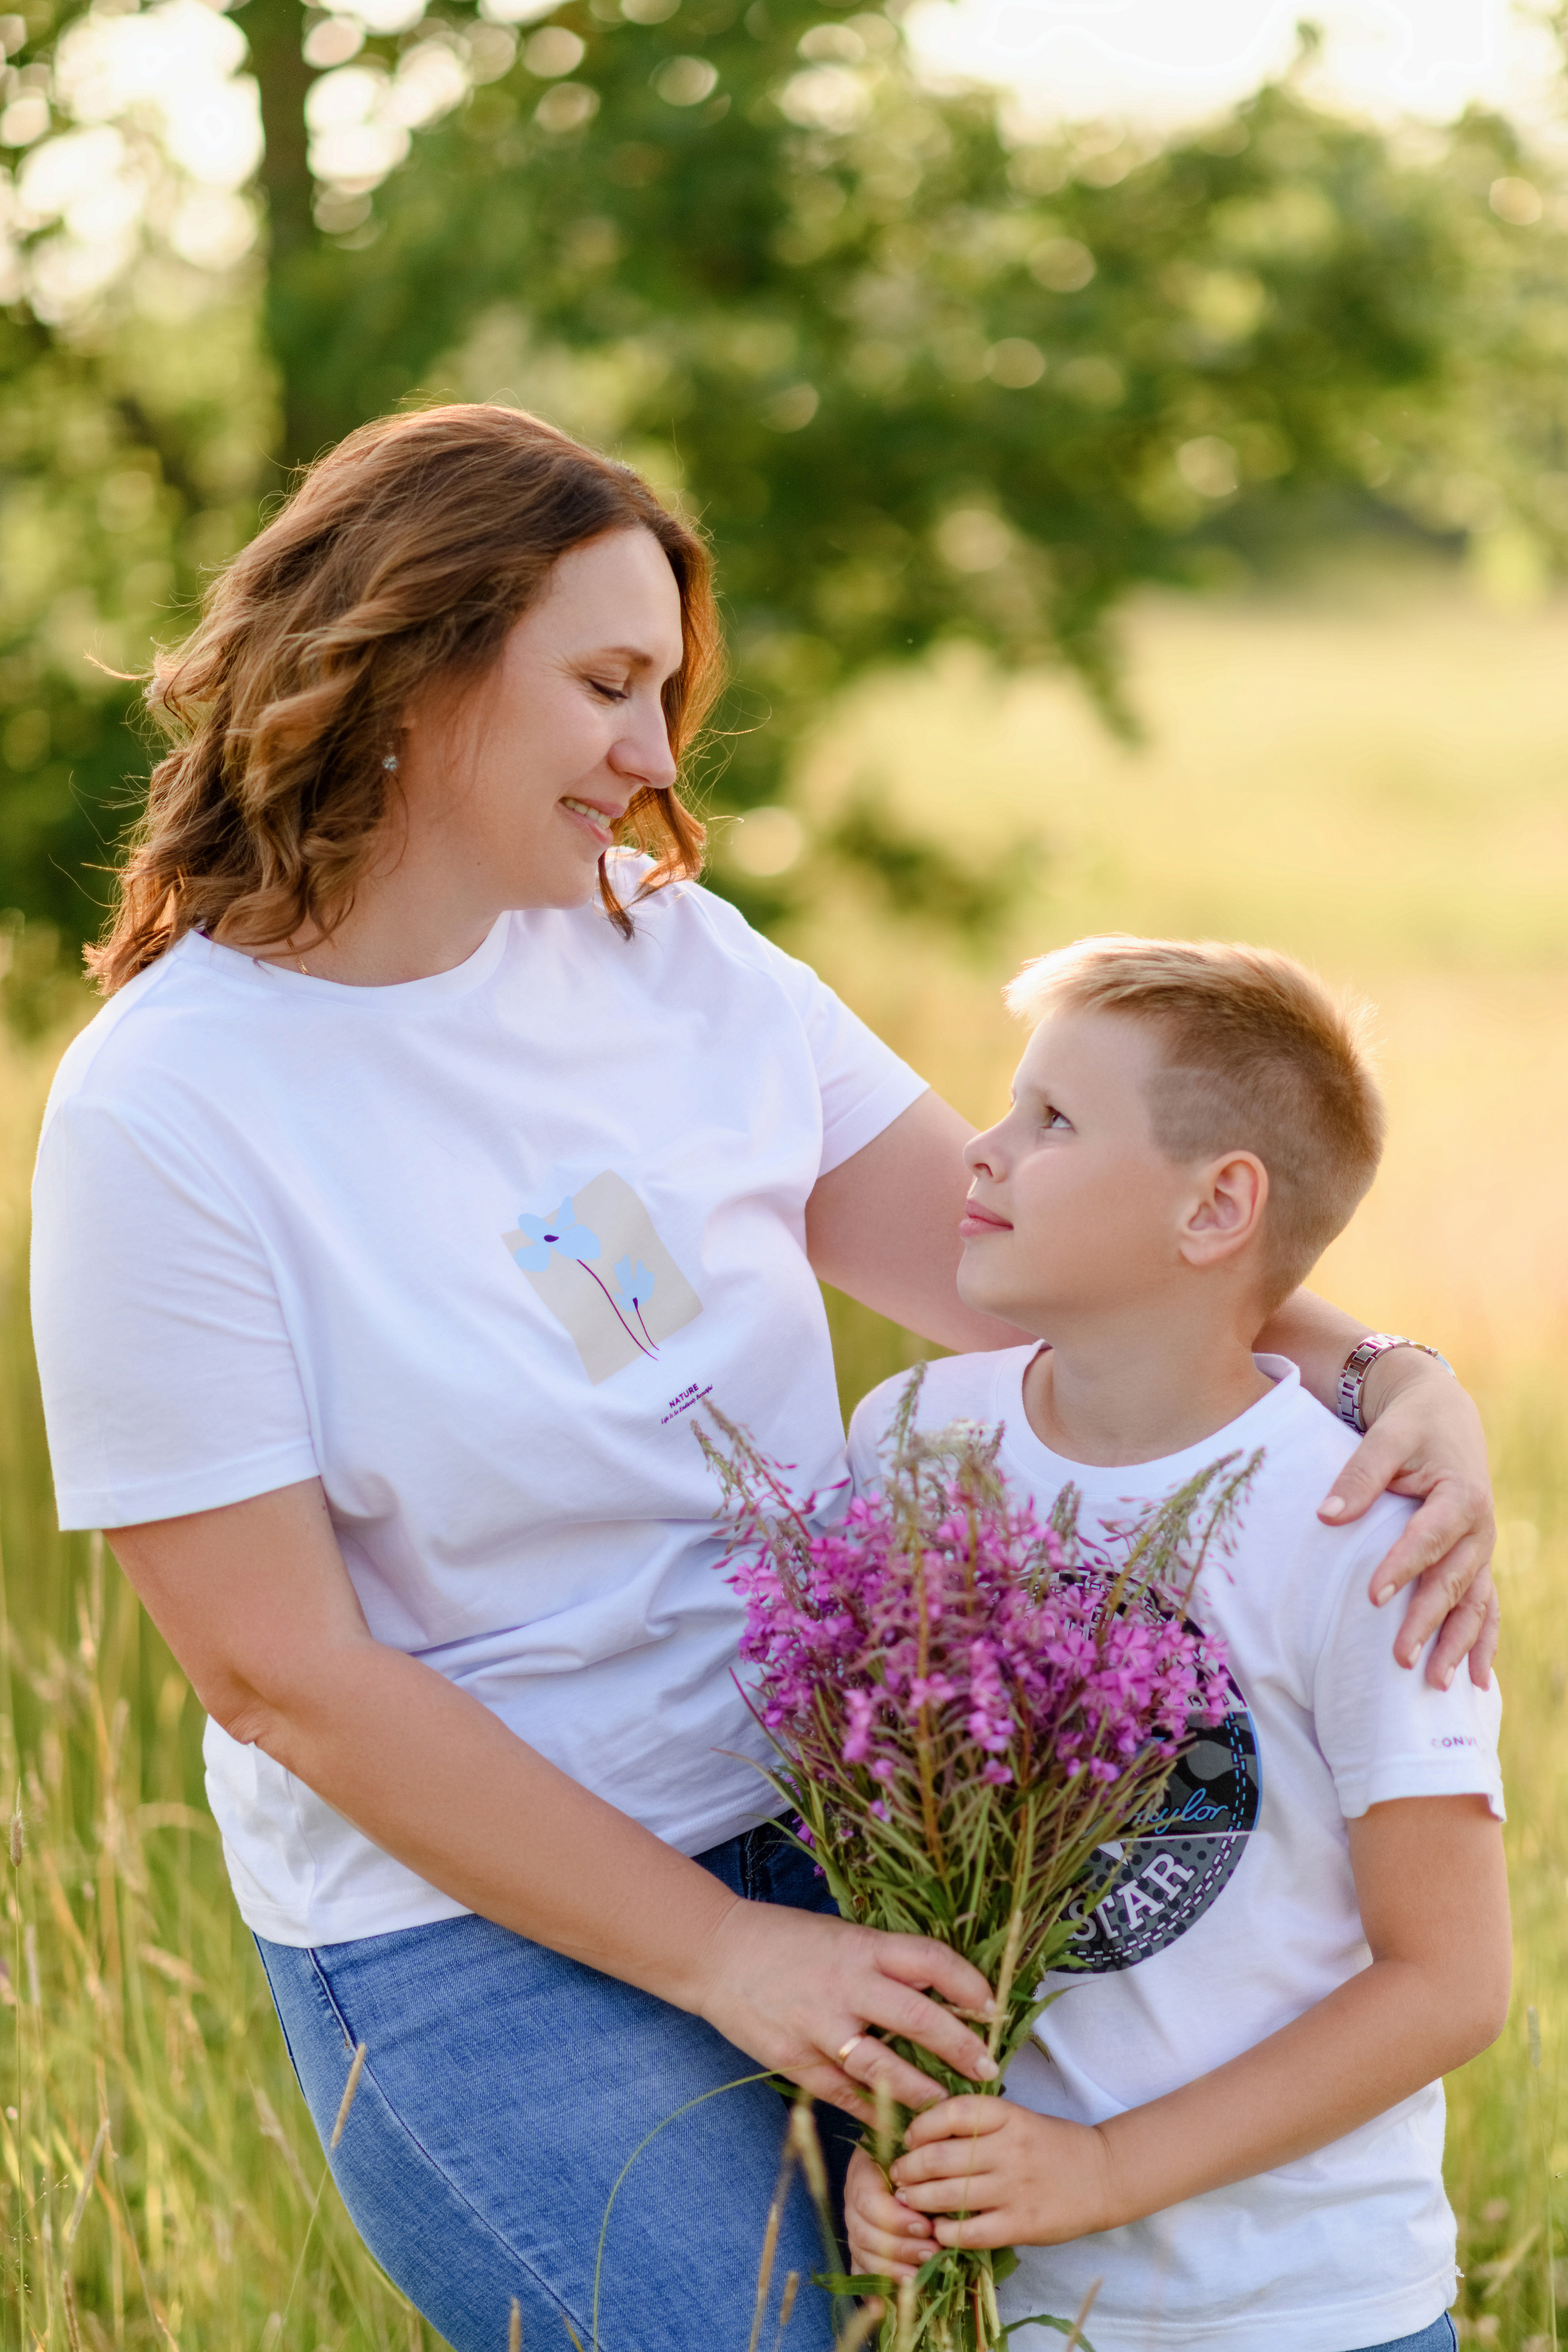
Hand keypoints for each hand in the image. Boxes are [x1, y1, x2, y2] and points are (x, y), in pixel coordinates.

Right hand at [693, 1900, 998, 2124]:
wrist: (718, 1954)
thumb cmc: (787, 1940)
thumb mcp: (842, 1935)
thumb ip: (883, 1961)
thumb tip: (938, 1989)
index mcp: (862, 1947)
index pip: (931, 1961)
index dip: (969, 1985)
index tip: (993, 2008)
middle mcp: (846, 1985)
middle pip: (920, 2019)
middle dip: (961, 2048)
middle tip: (988, 2068)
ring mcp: (820, 2026)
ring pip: (885, 2069)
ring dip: (922, 2091)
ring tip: (946, 2107)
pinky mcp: (796, 2060)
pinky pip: (844, 2095)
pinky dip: (873, 2113)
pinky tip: (895, 2125)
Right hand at [847, 2144, 932, 2282]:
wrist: (902, 2160)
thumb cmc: (914, 2151)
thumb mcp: (914, 2140)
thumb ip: (920, 2142)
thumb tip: (934, 2136)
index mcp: (863, 2172)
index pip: (868, 2200)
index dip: (895, 2217)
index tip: (925, 2224)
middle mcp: (852, 2201)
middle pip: (864, 2233)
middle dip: (900, 2246)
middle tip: (932, 2251)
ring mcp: (855, 2227)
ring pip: (864, 2254)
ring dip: (895, 2267)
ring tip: (924, 2271)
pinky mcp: (861, 2250)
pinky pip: (862, 2272)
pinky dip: (878, 2287)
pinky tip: (896, 2296)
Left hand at [872, 2096, 1110, 2253]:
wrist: (1103, 2175)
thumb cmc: (1050, 2145)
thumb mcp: (1017, 2119)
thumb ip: (978, 2124)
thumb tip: (922, 2135)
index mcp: (1008, 2115)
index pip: (951, 2113)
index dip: (920, 2126)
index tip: (908, 2139)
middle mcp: (1009, 2148)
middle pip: (939, 2158)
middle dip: (908, 2169)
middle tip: (898, 2175)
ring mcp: (1015, 2188)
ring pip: (949, 2195)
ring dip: (918, 2199)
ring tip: (907, 2200)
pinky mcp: (1022, 2224)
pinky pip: (971, 2232)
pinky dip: (946, 2232)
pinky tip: (937, 2229)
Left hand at [1317, 1349, 1496, 1689]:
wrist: (1445, 1415)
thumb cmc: (1411, 1426)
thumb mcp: (1386, 1437)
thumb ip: (1359, 1475)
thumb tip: (1326, 1516)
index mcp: (1460, 1495)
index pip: (1429, 1537)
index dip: (1403, 1567)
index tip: (1372, 1596)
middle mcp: (1478, 1528)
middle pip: (1453, 1581)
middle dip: (1428, 1622)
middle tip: (1401, 1658)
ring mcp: (1481, 1549)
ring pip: (1475, 1604)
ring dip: (1458, 1645)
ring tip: (1435, 1685)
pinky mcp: (1476, 1561)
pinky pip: (1486, 1606)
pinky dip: (1483, 1642)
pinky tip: (1476, 1683)